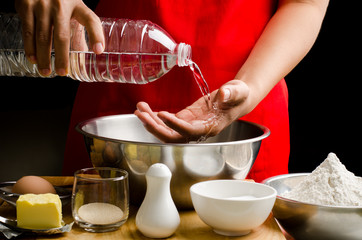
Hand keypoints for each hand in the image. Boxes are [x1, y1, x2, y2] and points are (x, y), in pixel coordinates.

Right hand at [14, 0, 103, 75]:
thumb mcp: (73, 8)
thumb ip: (79, 30)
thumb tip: (83, 55)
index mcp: (77, 5)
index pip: (91, 20)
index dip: (96, 36)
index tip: (99, 50)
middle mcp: (60, 4)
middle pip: (62, 35)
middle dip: (62, 57)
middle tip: (62, 72)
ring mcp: (42, 4)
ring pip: (43, 36)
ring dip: (43, 57)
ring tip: (45, 72)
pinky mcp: (25, 5)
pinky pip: (28, 30)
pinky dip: (30, 47)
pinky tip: (33, 59)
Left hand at [134, 80, 251, 142]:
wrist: (235, 98)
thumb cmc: (238, 95)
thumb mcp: (239, 91)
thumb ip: (233, 93)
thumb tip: (223, 94)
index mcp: (210, 127)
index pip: (190, 131)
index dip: (176, 125)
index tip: (163, 115)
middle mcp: (197, 130)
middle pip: (173, 137)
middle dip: (156, 128)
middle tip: (141, 115)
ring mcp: (189, 126)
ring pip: (166, 130)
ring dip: (151, 121)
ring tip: (139, 109)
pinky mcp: (184, 119)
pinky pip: (166, 121)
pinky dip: (154, 115)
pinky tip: (144, 108)